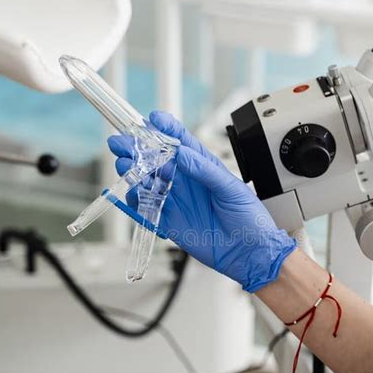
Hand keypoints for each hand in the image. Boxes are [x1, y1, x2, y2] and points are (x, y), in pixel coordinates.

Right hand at [108, 111, 295, 292]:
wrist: (249, 253)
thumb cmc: (248, 218)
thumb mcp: (231, 189)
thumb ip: (205, 171)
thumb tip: (182, 153)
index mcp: (203, 167)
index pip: (181, 142)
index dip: (166, 128)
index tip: (153, 119)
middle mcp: (186, 181)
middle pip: (156, 159)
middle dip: (137, 149)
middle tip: (123, 143)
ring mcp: (176, 200)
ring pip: (147, 182)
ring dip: (133, 173)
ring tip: (126, 167)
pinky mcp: (169, 221)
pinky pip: (146, 209)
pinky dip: (134, 202)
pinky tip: (130, 195)